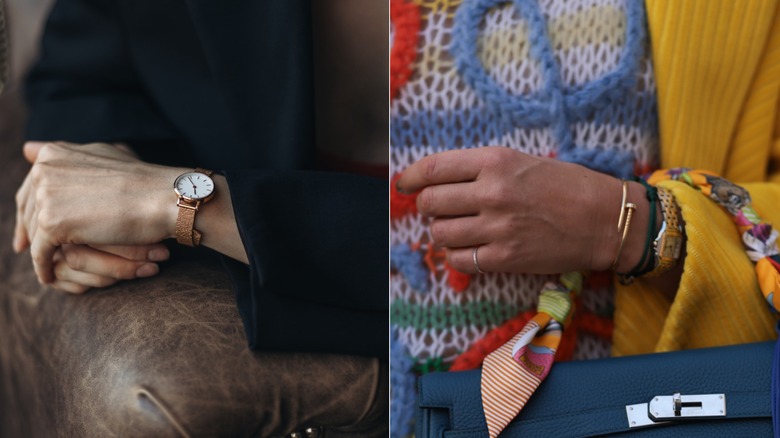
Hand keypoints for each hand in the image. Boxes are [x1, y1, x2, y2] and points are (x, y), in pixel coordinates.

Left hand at [13, 141, 181, 284]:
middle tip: (27, 248)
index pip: (31, 185)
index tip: (30, 223)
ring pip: (34, 232)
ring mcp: (46, 197)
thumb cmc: (143, 180)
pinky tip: (49, 277)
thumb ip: (67, 153)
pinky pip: (41, 253)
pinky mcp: (52, 224)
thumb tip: (27, 150)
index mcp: (55, 154)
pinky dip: (44, 267)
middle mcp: (44, 171)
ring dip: (40, 249)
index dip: (29, 206)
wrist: (162, 198)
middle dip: (28, 230)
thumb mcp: (104, 154)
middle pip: (27, 209)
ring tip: (48, 263)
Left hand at [396, 147, 648, 273]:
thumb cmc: (565, 185)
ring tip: (457, 228)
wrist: (603, 220)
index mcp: (495, 162)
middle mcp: (491, 193)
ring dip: (441, 231)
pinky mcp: (504, 258)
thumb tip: (436, 179)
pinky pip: (458, 260)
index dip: (410, 177)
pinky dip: (456, 254)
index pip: (433, 168)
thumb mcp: (521, 161)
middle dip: (427, 206)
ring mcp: (497, 228)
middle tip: (439, 208)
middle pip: (429, 203)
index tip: (403, 183)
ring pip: (439, 233)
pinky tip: (469, 247)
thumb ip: (479, 169)